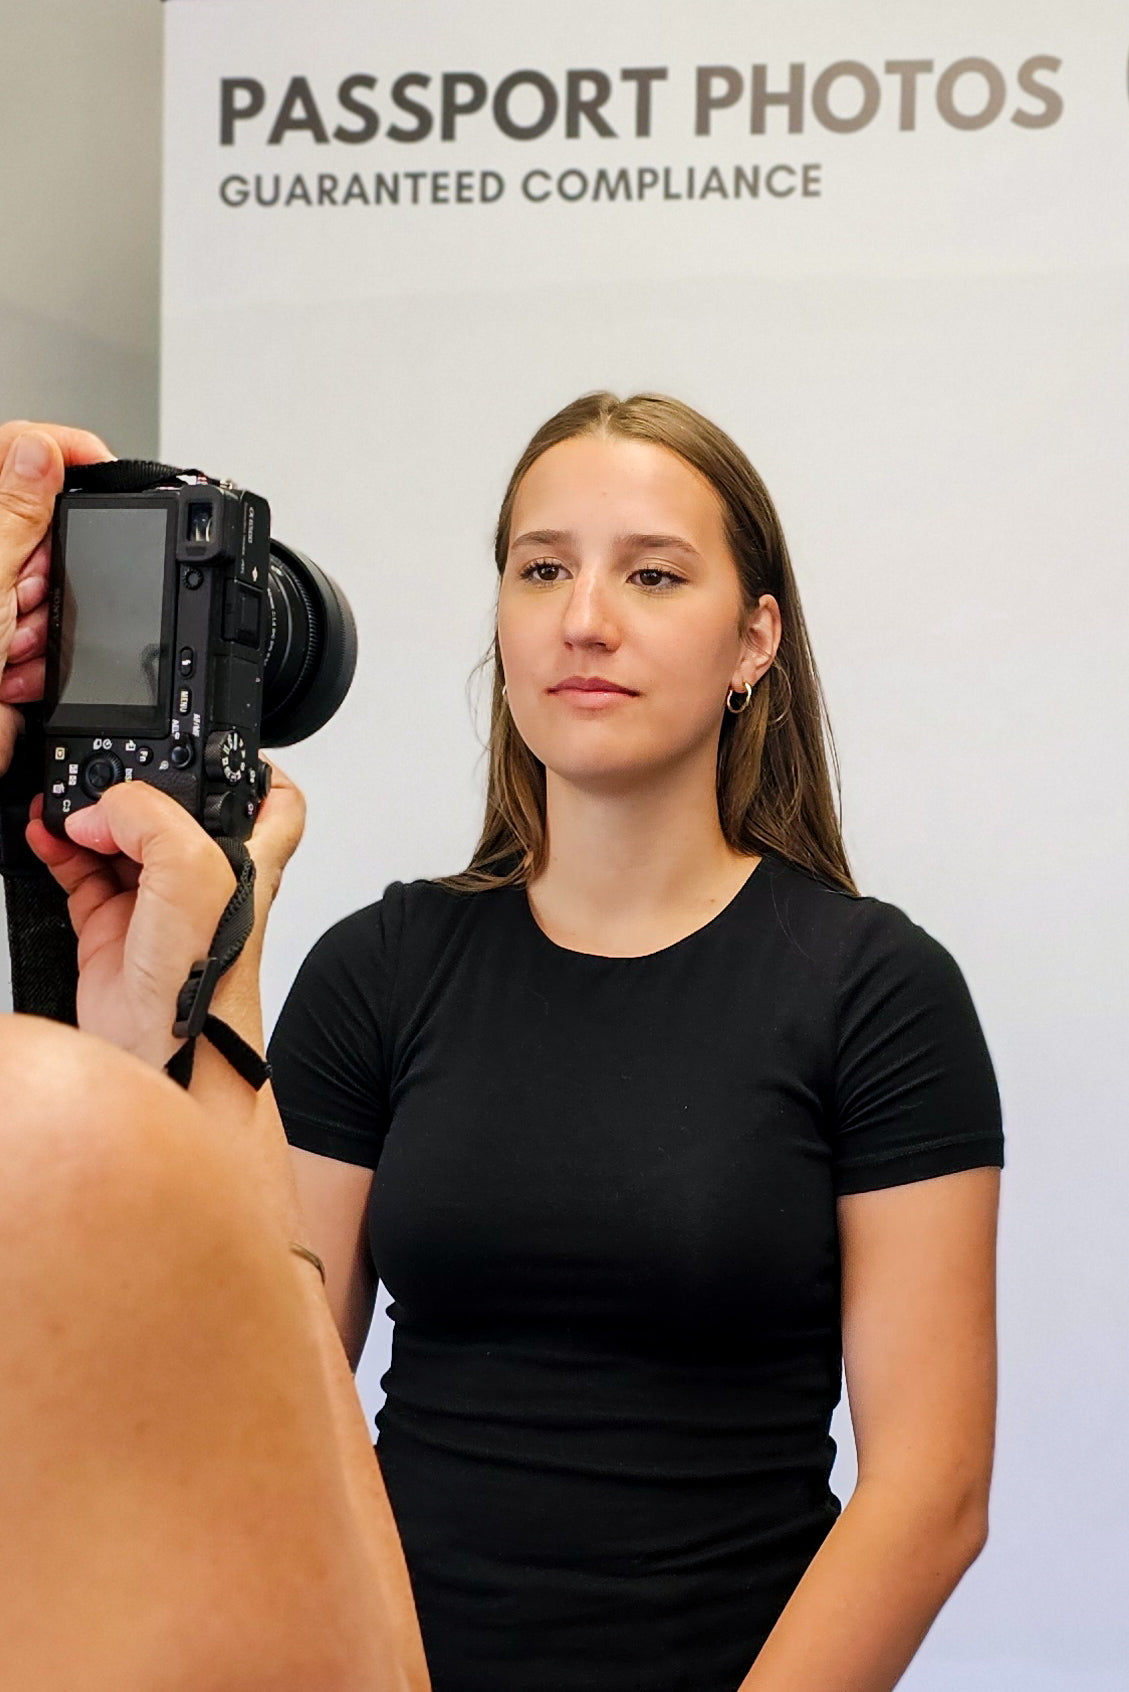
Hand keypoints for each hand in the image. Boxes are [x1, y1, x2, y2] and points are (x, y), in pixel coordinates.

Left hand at [0, 422, 112, 775]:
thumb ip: (14, 508)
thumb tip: (43, 448)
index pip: (18, 454)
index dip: (64, 453)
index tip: (100, 466)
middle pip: (51, 532)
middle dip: (52, 570)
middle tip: (24, 594)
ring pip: (63, 592)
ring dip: (47, 624)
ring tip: (8, 644)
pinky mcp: (15, 651)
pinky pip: (61, 643)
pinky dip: (46, 662)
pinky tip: (11, 671)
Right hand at [24, 762, 304, 1068]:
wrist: (166, 1063)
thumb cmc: (207, 989)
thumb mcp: (194, 872)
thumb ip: (154, 817)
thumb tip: (105, 807)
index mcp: (246, 859)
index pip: (272, 799)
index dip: (251, 765)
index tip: (215, 745)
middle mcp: (204, 878)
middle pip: (176, 809)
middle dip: (140, 785)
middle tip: (106, 777)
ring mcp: (155, 902)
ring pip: (120, 836)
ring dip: (89, 813)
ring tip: (65, 802)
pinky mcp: (110, 927)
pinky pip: (79, 871)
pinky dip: (58, 847)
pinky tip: (45, 832)